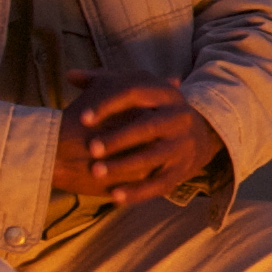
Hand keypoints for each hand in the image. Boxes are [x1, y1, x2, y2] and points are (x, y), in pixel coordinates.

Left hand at [67, 76, 223, 204]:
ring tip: (96, 172)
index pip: (135, 94)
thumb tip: (70, 74)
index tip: (82, 118)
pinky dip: (138, 192)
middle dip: (118, 138)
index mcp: (165, 94)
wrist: (201, 133)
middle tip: (91, 148)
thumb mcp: (137, 91)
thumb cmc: (154, 109)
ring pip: (153, 156)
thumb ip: (102, 82)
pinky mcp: (182, 170)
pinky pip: (159, 183)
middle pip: (147, 127)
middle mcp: (179, 117)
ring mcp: (182, 145)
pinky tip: (114, 197)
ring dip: (124, 165)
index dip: (108, 105)